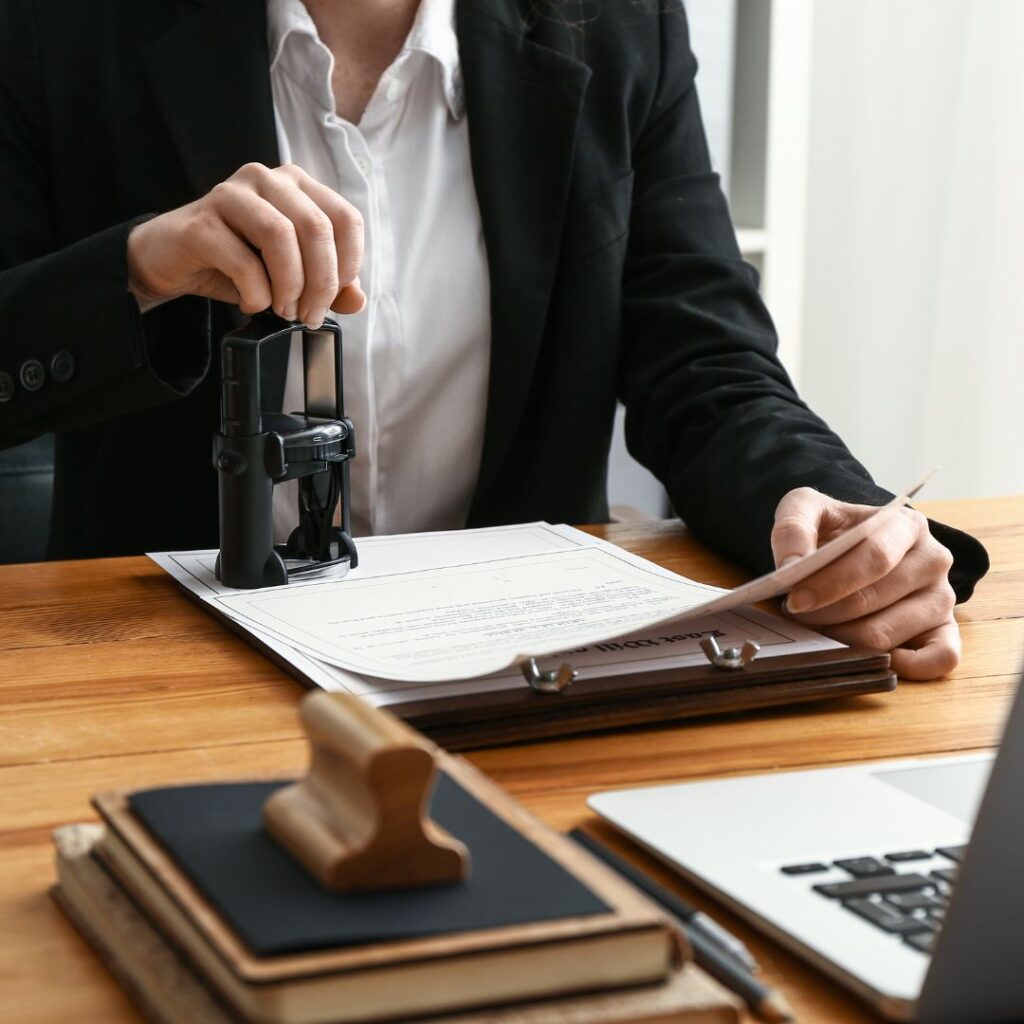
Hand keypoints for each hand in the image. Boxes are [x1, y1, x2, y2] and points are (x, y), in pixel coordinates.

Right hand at [127, 162, 365, 326]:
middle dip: (320, 283)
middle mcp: (267, 179)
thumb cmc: (236, 263)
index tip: (334, 297)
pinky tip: (251, 303)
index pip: (346, 219)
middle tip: (308, 314)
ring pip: (281, 237)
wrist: (172, 262)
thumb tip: (358, 299)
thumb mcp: (292, 275)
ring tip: (283, 310)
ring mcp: (232, 194)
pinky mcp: (202, 221)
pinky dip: (256, 294)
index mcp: (297, 186)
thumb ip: (329, 285)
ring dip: (290, 287)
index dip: (347, 265)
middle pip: (316, 228)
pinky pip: (244, 261)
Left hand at [771, 488, 958, 679]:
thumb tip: (791, 564)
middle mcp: (933, 560)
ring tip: (819, 624)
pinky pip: (941, 658)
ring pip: (887, 634)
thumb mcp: (806, 508)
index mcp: (906, 525)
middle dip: (826, 612)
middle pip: (875, 599)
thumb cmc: (832, 530)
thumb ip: (793, 528)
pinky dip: (904, 667)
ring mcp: (942, 598)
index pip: (875, 557)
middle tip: (797, 612)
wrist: (850, 545)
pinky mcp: (945, 631)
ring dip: (841, 638)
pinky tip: (863, 656)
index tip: (796, 598)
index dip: (831, 583)